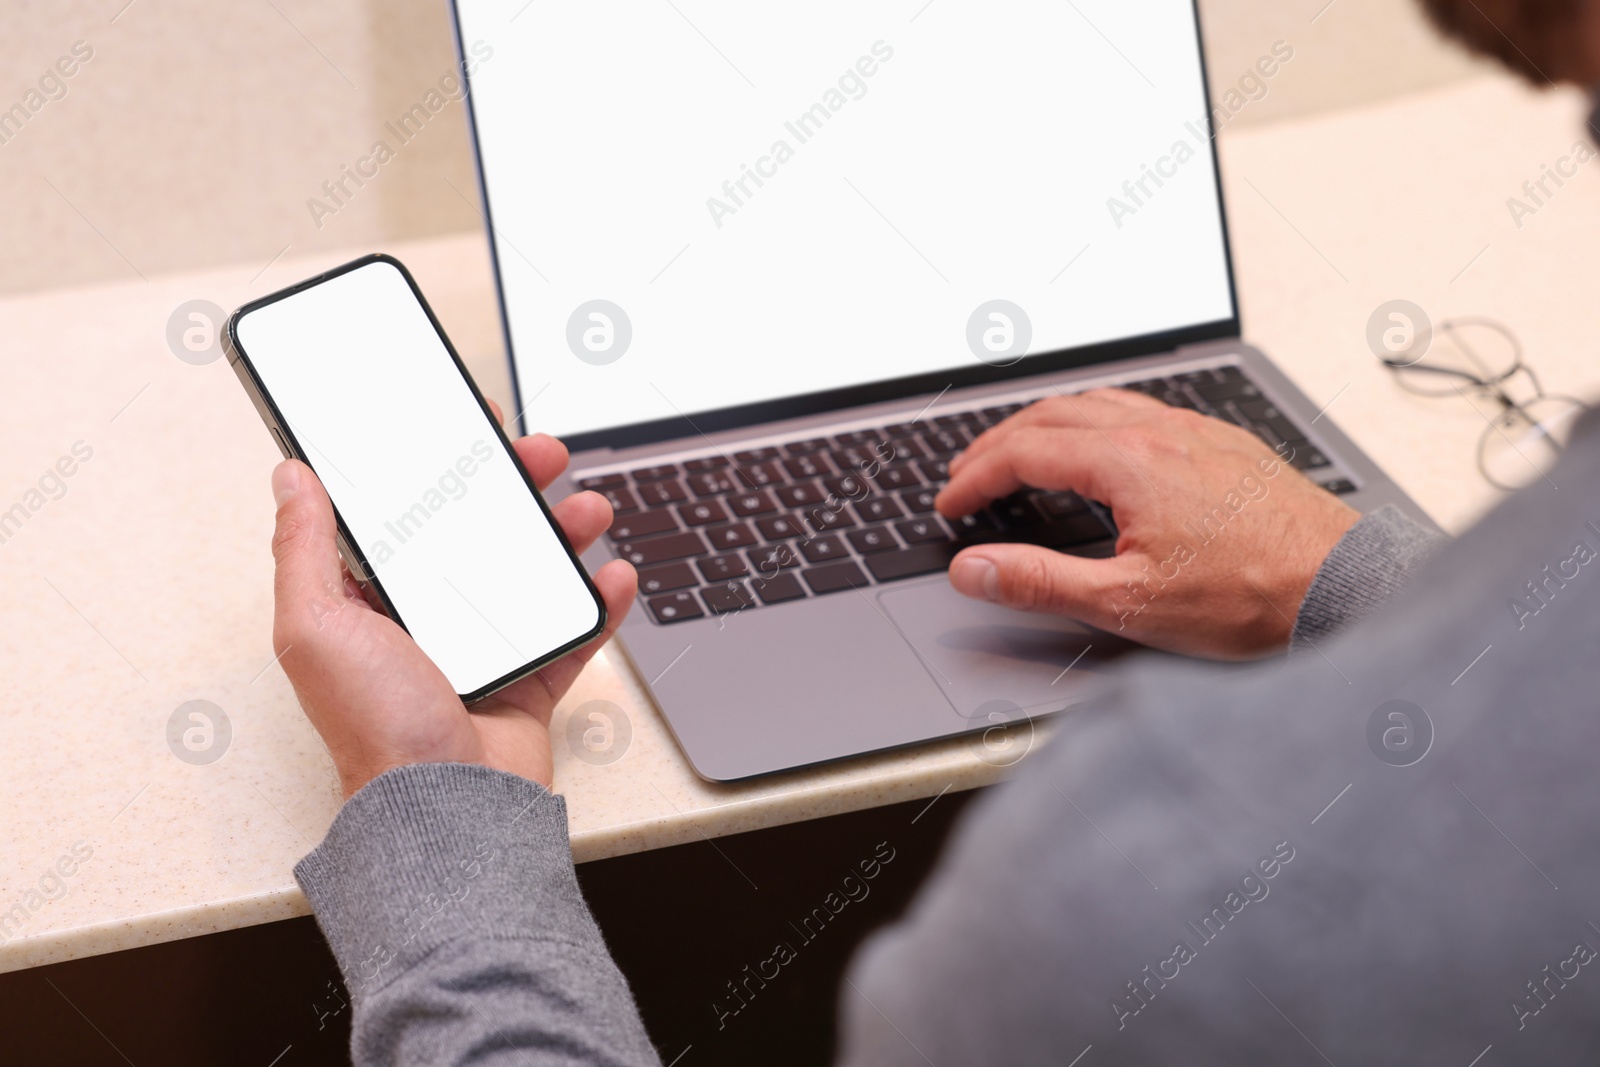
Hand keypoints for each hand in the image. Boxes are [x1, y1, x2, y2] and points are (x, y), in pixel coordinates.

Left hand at [268, 416, 635, 796]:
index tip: (464, 430)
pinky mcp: (531, 680)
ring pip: (532, 572)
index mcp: (370, 602)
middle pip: (477, 533)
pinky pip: (574, 631)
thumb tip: (289, 477)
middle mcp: (427, 620)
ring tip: (588, 508)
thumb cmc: (374, 727)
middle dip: (514, 487)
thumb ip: (302, 549)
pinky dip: (600, 603)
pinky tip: (613, 575)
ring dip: (564, 533)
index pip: (404, 517)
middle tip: (542, 454)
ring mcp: (484, 650)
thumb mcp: (314, 627)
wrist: (447, 811)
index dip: (434, 469)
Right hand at [935, 389, 1358, 658]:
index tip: (950, 504)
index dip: (976, 477)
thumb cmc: (1250, 597)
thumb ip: (1039, 582)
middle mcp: (1161, 431)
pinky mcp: (1225, 443)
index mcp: (1129, 462)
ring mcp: (1196, 431)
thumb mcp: (1127, 603)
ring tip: (1019, 449)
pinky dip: (1096, 419)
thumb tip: (973, 569)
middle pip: (1054, 413)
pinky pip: (1142, 409)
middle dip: (1000, 442)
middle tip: (967, 472)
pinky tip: (1103, 446)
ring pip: (1100, 402)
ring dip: (1046, 422)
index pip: (1025, 452)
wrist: (1344, 586)